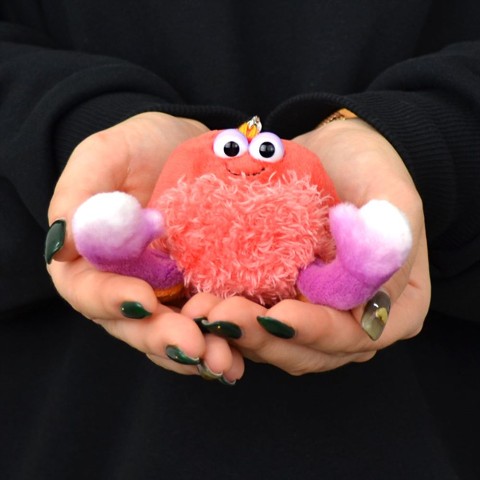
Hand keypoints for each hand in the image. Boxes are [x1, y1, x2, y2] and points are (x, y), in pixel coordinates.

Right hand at [46, 112, 242, 382]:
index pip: (90, 292)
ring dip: (197, 353)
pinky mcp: (201, 291)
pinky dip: (224, 340)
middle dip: (163, 339)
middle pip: (135, 325)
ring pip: (173, 333)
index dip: (112, 300)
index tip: (142, 299)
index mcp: (91, 262)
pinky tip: (243, 353)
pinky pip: (208, 323)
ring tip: (224, 362)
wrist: (190, 148)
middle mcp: (126, 286)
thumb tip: (61, 243)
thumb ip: (77, 194)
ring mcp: (167, 293)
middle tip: (194, 347)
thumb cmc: (141, 147)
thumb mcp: (106, 155)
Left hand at [182, 118, 430, 374]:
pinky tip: (203, 308)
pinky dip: (231, 323)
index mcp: (394, 309)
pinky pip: (257, 326)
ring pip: (278, 346)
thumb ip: (391, 232)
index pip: (357, 336)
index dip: (317, 332)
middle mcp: (354, 323)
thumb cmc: (368, 169)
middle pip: (311, 351)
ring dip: (239, 335)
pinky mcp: (283, 303)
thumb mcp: (391, 193)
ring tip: (204, 312)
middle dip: (264, 338)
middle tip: (222, 314)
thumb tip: (368, 272)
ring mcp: (316, 318)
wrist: (333, 155)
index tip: (279, 314)